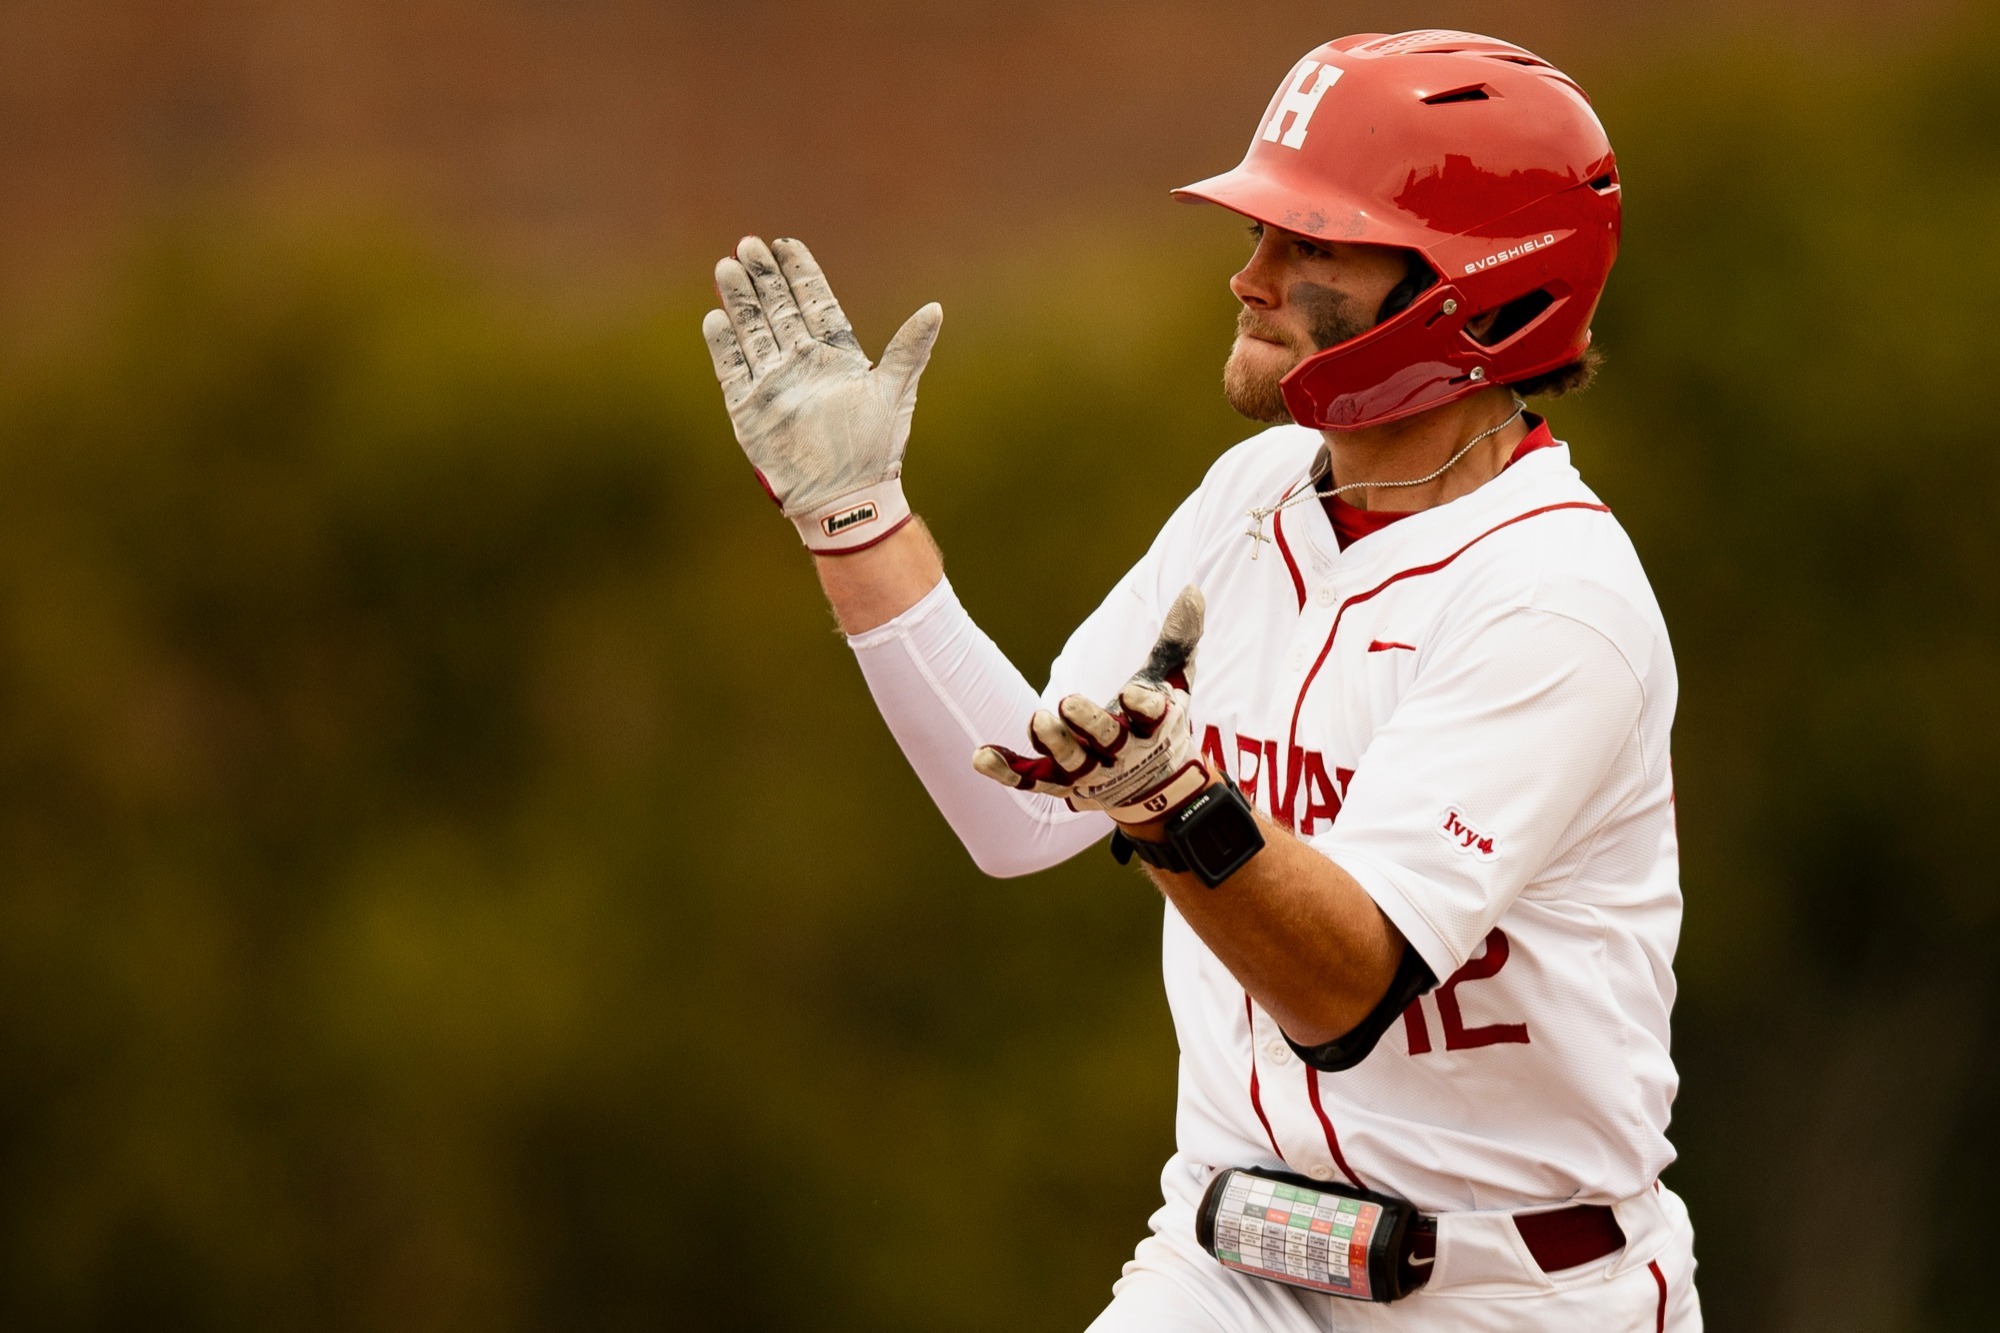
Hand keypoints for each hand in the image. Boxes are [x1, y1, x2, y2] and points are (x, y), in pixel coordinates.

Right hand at [701, 236, 942, 552]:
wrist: (846, 498)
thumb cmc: (875, 450)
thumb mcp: (895, 393)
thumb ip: (909, 350)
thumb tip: (935, 310)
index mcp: (836, 355)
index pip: (815, 303)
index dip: (801, 273)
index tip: (787, 244)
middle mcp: (802, 364)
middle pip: (779, 310)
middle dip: (764, 278)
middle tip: (749, 245)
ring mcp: (774, 384)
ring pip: (753, 332)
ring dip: (740, 301)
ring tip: (727, 267)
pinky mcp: (750, 409)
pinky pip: (733, 370)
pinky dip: (724, 345)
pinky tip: (715, 318)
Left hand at [973, 586, 1212, 824]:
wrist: (1157, 787)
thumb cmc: (1160, 723)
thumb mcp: (1173, 681)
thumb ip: (1177, 640)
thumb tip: (1191, 591)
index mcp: (1153, 727)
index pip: (1152, 715)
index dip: (1144, 706)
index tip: (1133, 694)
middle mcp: (1122, 754)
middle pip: (1105, 742)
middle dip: (1087, 725)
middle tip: (1066, 704)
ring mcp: (1090, 772)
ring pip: (1069, 763)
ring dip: (1052, 743)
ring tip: (1036, 720)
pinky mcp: (1061, 783)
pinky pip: (1031, 781)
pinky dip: (1007, 772)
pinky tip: (981, 756)